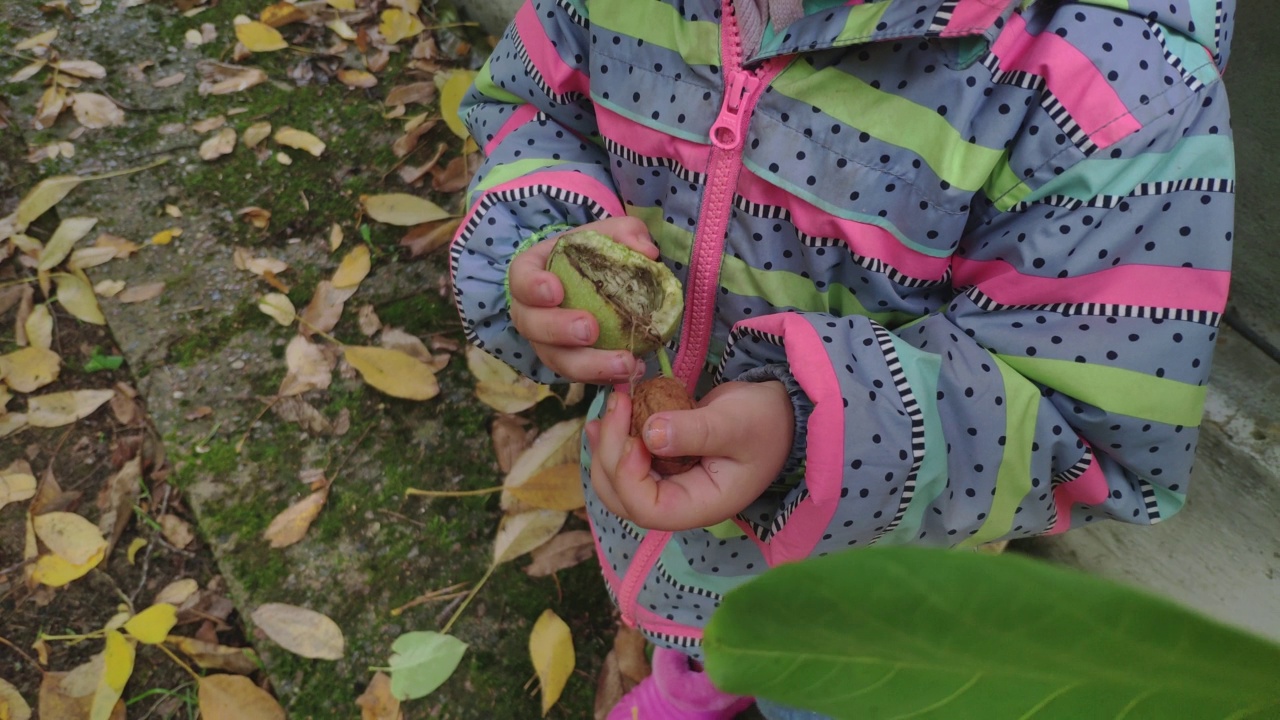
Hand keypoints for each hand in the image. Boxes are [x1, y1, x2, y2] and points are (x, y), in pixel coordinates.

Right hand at [508, 216, 657, 383]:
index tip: (555, 290)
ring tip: (625, 363)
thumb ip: (626, 233)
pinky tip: (634, 370)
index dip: (533, 287)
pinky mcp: (567, 362)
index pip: (521, 280)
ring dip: (590, 365)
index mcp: (531, 273)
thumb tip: (648, 251)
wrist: (589, 282)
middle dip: (559, 330)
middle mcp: (530, 312)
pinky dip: (605, 376)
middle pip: (533, 327)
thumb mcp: (607, 234)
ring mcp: (545, 342)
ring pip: (556, 360)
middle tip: (590, 330)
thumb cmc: (591, 255)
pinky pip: (579, 375)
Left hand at [585, 381, 794, 531]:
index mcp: (701, 505)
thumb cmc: (765, 421)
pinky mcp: (663, 463)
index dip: (629, 476)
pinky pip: (627, 461)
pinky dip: (614, 439)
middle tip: (617, 406)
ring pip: (618, 481)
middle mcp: (680, 501)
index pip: (648, 509)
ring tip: (609, 408)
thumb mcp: (735, 423)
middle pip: (623, 498)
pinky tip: (608, 415)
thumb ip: (694, 431)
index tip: (636, 436)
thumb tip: (649, 434)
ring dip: (606, 446)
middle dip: (609, 455)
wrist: (780, 409)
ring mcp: (669, 484)